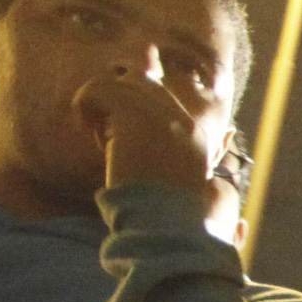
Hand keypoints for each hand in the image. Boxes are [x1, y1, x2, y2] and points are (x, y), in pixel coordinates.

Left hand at [70, 70, 210, 199]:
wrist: (160, 221)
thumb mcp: (179, 180)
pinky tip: (85, 127)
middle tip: (102, 129)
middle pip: (141, 80)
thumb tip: (216, 139)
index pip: (161, 94)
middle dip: (117, 99)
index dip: (133, 101)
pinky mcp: (132, 114)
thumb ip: (177, 156)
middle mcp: (179, 117)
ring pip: (119, 82)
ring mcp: (158, 113)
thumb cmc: (166, 210)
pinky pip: (98, 89)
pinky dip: (85, 104)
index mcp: (194, 133)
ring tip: (95, 131)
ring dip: (102, 103)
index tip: (116, 126)